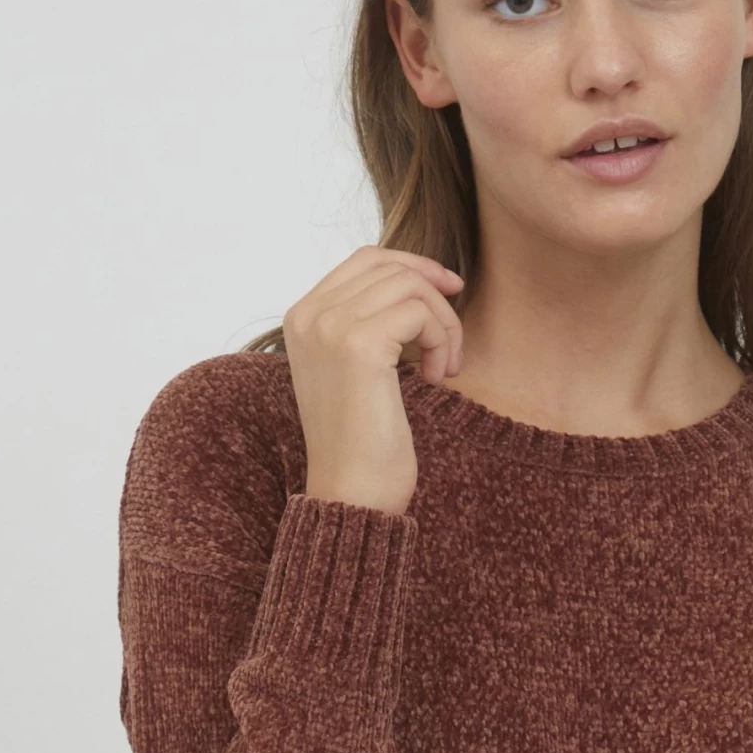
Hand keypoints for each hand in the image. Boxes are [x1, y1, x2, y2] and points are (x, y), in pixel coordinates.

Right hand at [282, 244, 464, 511]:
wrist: (352, 493)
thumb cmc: (362, 442)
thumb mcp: (357, 369)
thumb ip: (369, 321)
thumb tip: (421, 278)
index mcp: (301, 316)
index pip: (366, 259)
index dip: (415, 267)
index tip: (449, 293)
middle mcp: (308, 314)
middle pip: (391, 266)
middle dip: (436, 300)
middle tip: (450, 347)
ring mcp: (329, 326)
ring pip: (410, 285)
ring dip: (443, 325)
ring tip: (443, 371)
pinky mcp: (359, 344)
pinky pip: (421, 311)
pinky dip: (441, 340)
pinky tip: (436, 380)